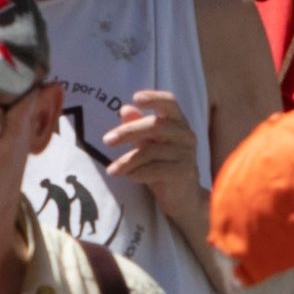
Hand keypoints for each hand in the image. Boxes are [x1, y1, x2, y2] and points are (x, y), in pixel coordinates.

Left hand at [102, 90, 201, 217]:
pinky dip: (139, 173)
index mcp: (178, 122)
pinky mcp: (184, 172)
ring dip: (127, 160)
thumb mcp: (147, 143)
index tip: (136, 97)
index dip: (154, 98)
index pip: (170, 102)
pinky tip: (129, 177)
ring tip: (112, 170)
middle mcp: (186, 134)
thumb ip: (137, 125)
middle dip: (128, 132)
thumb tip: (124, 109)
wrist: (182, 196)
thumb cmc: (161, 163)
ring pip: (152, 151)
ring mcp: (187, 153)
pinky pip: (157, 169)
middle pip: (155, 126)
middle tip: (106, 141)